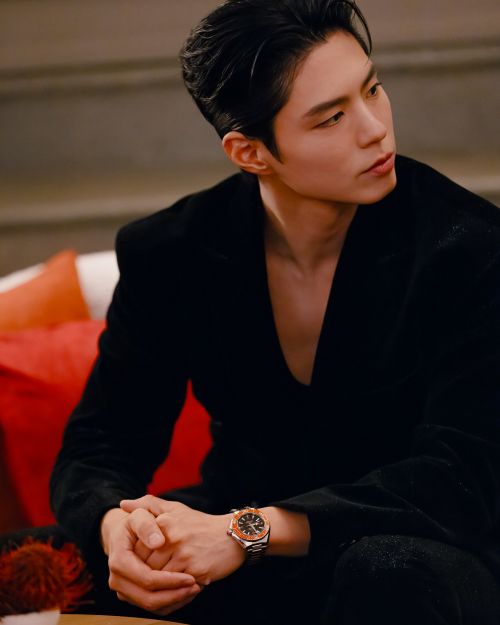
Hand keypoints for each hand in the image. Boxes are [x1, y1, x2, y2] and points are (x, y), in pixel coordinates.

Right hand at [100, 507, 202, 615]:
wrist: (125, 532)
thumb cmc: (137, 521)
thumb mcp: (140, 514)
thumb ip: (147, 525)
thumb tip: (158, 543)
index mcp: (119, 561)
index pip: (146, 578)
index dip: (169, 580)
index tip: (190, 577)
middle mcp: (117, 580)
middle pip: (148, 598)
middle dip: (174, 595)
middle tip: (196, 586)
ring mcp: (123, 590)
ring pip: (151, 606)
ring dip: (174, 600)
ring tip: (195, 589)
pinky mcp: (131, 596)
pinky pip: (151, 606)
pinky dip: (170, 603)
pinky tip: (186, 592)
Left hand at [120, 495, 245, 585]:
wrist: (232, 535)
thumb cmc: (200, 524)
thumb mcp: (176, 509)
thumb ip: (148, 505)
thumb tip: (123, 504)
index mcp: (165, 522)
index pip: (138, 550)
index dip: (138, 562)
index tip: (142, 565)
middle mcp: (172, 538)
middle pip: (146, 567)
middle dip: (145, 576)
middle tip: (148, 581)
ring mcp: (184, 555)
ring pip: (159, 580)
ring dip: (158, 587)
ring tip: (161, 587)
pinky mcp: (195, 570)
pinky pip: (175, 589)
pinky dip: (172, 592)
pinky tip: (175, 589)